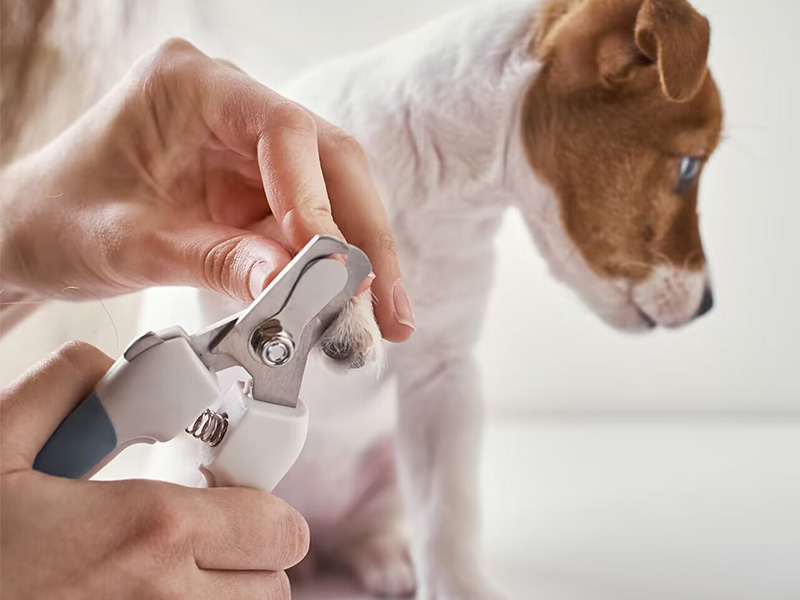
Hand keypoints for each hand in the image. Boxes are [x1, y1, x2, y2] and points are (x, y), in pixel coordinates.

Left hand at [0, 38, 413, 339]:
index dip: (317, 200)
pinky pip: (309, 222)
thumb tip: (298, 288)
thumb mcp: (130, 244)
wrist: (32, 233)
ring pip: (333, 193)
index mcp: (191, 88)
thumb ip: (217, 261)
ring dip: (358, 259)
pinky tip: (345, 307)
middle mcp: (232, 107)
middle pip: (330, 160)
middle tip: (389, 306)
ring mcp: (248, 148)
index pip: (285, 131)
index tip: (331, 267)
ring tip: (380, 319)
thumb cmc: (58, 219)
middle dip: (364, 237)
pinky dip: (329, 269)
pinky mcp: (256, 186)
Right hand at [0, 342, 308, 598]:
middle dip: (252, 551)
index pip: (276, 525)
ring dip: (227, 590)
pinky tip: (140, 590)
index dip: (261, 505)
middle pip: (273, 583)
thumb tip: (102, 366)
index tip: (228, 495)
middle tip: (207, 532)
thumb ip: (57, 389)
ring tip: (173, 565)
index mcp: (149, 531)